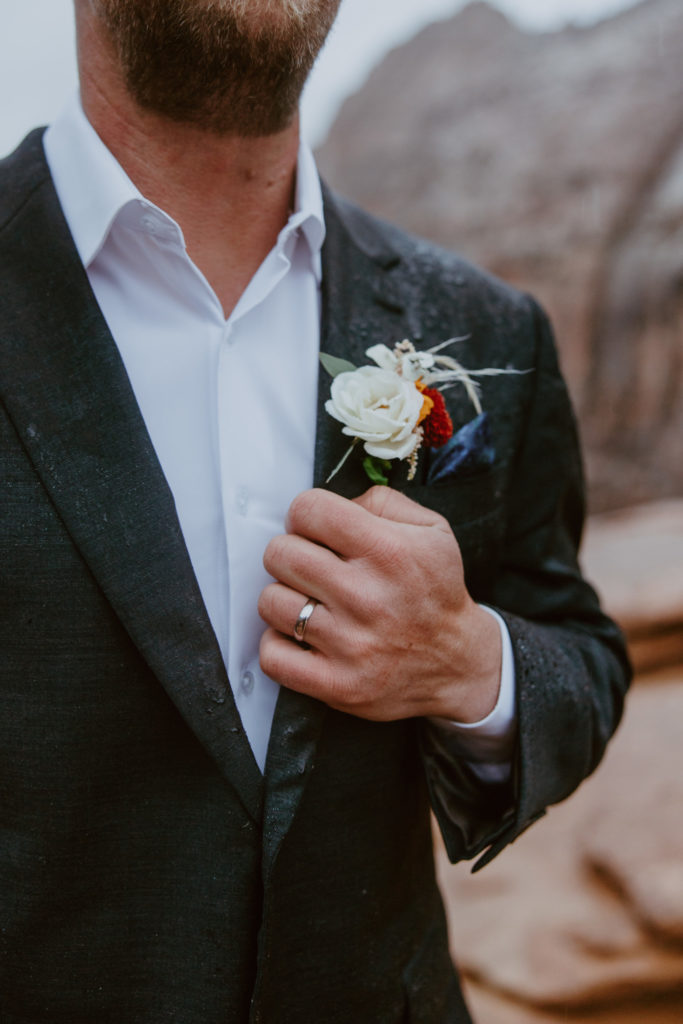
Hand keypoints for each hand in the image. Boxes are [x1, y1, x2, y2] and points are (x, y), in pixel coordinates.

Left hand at [258, 487, 501, 722]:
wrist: (457, 663)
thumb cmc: (435, 591)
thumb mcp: (431, 530)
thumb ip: (382, 502)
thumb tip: (334, 504)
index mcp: (388, 552)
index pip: (308, 510)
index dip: (305, 514)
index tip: (315, 529)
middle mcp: (366, 597)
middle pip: (281, 554)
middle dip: (291, 552)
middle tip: (310, 566)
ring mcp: (350, 644)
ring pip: (270, 602)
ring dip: (285, 598)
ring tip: (309, 602)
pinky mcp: (337, 684)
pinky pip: (272, 655)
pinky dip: (279, 644)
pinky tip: (302, 636)